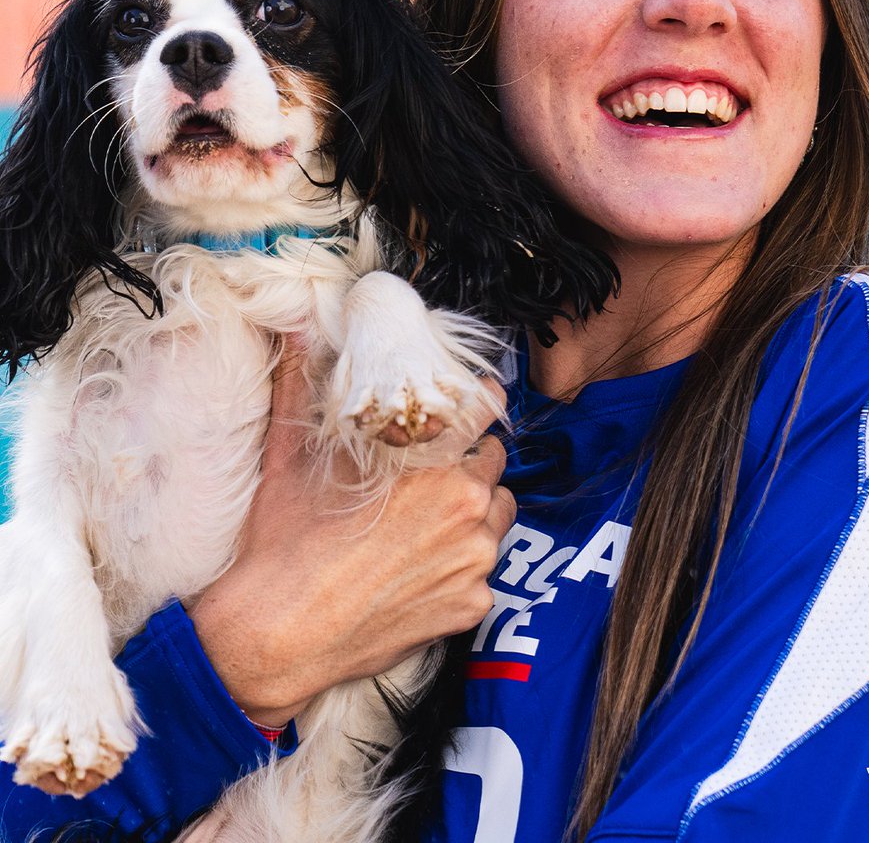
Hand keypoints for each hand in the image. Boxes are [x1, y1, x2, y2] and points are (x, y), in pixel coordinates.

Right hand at [187, 346, 512, 726]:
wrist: (278, 633)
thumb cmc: (285, 540)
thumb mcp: (290, 453)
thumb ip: (301, 383)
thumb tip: (295, 328)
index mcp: (430, 456)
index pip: (484, 408)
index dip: (474, 403)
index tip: (465, 405)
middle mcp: (466, 503)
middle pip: (492, 464)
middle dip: (465, 464)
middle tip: (425, 477)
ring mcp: (475, 558)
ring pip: (496, 518)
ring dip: (472, 514)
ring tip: (423, 526)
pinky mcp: (474, 606)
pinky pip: (484, 572)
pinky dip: (460, 568)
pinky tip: (417, 572)